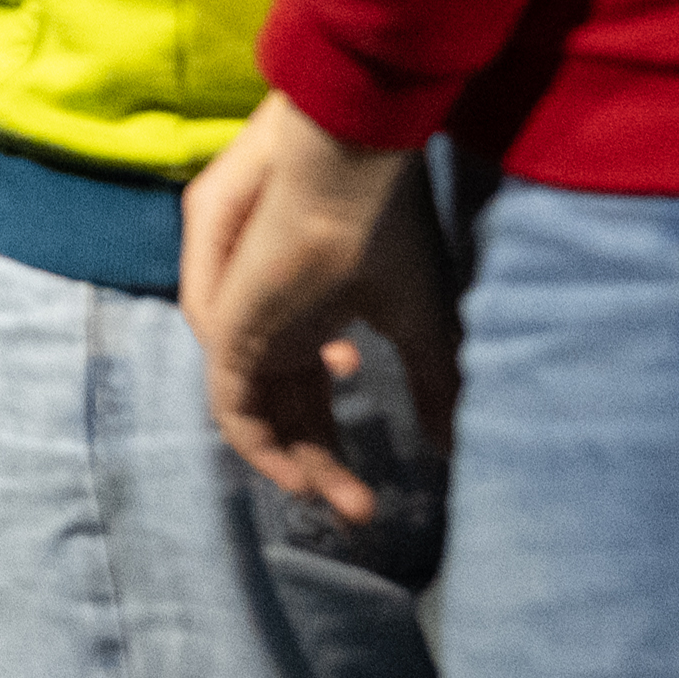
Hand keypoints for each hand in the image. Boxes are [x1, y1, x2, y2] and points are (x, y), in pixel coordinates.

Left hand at [177, 93, 427, 523]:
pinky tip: (297, 476)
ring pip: (260, 410)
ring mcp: (245, 324)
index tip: (374, 486)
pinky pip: (232, 403)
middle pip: (285, 407)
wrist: (347, 169)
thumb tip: (451, 444)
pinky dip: (260, 445)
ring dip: (297, 462)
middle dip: (319, 461)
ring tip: (349, 500)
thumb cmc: (387, 227)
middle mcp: (270, 319)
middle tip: (361, 508)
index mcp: (309, 310)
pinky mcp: (228, 327)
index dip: (335, 437)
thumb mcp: (419, 320)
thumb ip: (432, 383)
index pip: (310, 388)